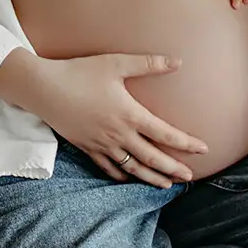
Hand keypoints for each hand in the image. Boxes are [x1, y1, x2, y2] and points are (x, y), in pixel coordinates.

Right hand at [24, 52, 208, 187]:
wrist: (44, 89)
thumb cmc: (80, 72)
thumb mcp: (116, 63)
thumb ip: (148, 64)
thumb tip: (178, 62)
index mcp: (130, 114)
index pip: (165, 134)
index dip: (186, 143)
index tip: (203, 150)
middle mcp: (118, 134)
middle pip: (152, 158)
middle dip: (173, 169)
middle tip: (190, 178)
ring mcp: (102, 145)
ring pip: (132, 168)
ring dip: (151, 178)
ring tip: (166, 185)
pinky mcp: (87, 147)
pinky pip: (108, 168)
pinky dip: (122, 175)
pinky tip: (129, 178)